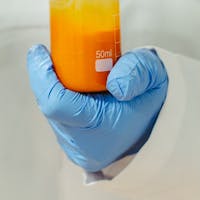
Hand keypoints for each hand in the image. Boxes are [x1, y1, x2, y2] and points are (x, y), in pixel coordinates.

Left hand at [27, 45, 167, 171]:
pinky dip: (58, 95)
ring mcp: (76, 147)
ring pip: (50, 110)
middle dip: (44, 77)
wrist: (160, 126)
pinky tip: (66, 80)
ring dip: (50, 85)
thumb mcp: (153, 75)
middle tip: (48, 53)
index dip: (42, 76)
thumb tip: (114, 83)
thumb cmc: (153, 99)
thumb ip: (137, 71)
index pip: (57, 104)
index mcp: (102, 131)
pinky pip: (56, 115)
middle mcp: (85, 145)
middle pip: (48, 105)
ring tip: (59, 64)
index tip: (39, 52)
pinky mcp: (72, 143)